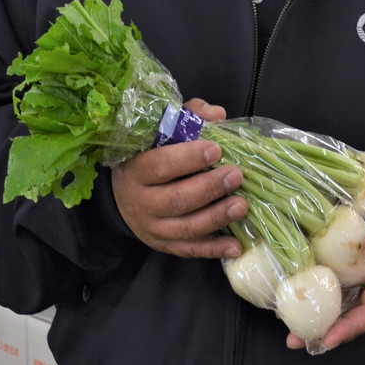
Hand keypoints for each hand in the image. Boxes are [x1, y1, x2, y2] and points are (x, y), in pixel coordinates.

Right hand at [111, 98, 243, 259]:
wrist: (122, 196)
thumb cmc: (148, 156)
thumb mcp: (159, 133)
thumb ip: (188, 117)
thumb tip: (217, 114)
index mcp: (136, 170)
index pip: (161, 165)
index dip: (189, 158)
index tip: (217, 149)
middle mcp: (141, 202)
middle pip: (177, 199)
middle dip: (210, 188)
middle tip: (236, 176)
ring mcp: (153, 228)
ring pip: (186, 227)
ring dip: (216, 217)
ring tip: (242, 205)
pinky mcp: (164, 245)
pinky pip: (190, 250)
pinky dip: (214, 249)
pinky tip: (236, 245)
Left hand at [287, 179, 364, 350]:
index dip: (350, 327)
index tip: (329, 338)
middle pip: (349, 314)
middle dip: (322, 329)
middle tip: (294, 339)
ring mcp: (362, 272)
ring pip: (337, 297)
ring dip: (313, 310)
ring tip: (285, 320)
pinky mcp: (351, 258)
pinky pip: (332, 274)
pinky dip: (314, 282)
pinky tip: (292, 283)